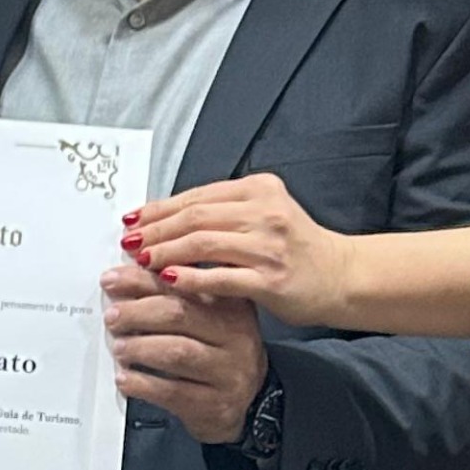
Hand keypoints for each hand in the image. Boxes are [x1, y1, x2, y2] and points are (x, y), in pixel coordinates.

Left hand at [99, 260, 268, 444]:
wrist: (247, 402)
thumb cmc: (218, 353)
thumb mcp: (209, 317)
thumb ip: (175, 294)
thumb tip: (126, 277)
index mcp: (232, 305)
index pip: (183, 284)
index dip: (142, 279)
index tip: (113, 279)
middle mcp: (235, 336)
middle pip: (180, 314)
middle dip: (137, 312)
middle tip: (112, 316)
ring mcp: (228, 372)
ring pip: (177, 353)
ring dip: (139, 347)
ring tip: (119, 347)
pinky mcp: (214, 404)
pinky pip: (173, 392)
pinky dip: (143, 384)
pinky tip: (126, 379)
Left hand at [123, 172, 353, 320]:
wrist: (341, 276)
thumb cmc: (296, 248)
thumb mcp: (264, 215)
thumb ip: (225, 212)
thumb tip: (167, 217)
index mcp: (260, 190)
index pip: (198, 195)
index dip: (160, 208)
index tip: (132, 219)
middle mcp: (265, 212)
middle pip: (196, 216)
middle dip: (156, 229)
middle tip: (128, 242)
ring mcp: (269, 246)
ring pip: (204, 244)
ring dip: (166, 252)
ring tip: (140, 261)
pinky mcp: (271, 279)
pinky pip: (221, 277)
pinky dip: (191, 278)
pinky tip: (167, 280)